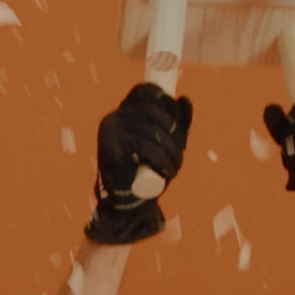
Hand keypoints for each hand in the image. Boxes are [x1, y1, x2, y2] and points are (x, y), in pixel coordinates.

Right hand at [88, 84, 192, 245]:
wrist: (125, 202)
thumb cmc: (145, 171)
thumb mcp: (164, 144)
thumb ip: (176, 122)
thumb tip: (184, 99)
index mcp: (125, 111)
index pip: (146, 91)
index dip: (167, 104)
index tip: (177, 126)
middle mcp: (114, 117)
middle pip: (154, 113)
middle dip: (174, 135)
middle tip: (180, 156)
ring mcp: (110, 131)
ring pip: (152, 132)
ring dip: (171, 152)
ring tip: (173, 168)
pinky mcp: (111, 148)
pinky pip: (144, 148)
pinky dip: (160, 162)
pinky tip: (165, 172)